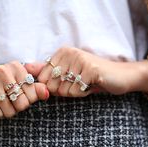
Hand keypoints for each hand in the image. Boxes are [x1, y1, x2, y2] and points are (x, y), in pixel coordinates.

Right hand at [0, 61, 48, 118]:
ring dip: (8, 112)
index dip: (29, 99)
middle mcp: (3, 70)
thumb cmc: (4, 84)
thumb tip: (47, 93)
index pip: (33, 93)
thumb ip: (36, 87)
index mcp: (16, 66)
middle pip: (22, 103)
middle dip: (19, 107)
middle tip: (12, 101)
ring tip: (2, 102)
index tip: (22, 95)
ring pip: (9, 111)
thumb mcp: (21, 82)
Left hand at [25, 46, 147, 96]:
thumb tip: (27, 67)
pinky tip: (92, 85)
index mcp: (62, 52)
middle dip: (64, 90)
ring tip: (85, 83)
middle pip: (51, 85)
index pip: (43, 78)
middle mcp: (69, 53)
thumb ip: (47, 69)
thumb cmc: (91, 76)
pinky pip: (75, 92)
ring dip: (75, 92)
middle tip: (78, 83)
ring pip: (63, 90)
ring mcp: (80, 60)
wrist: (120, 76)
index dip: (53, 86)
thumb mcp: (68, 72)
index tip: (67, 81)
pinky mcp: (90, 70)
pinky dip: (83, 93)